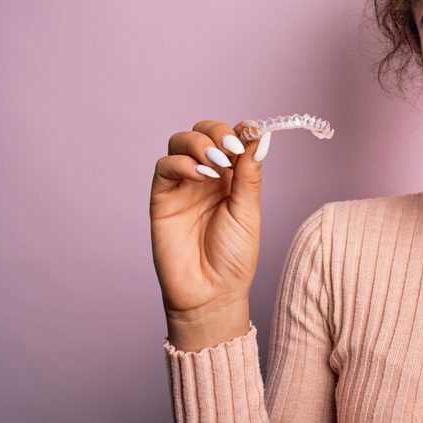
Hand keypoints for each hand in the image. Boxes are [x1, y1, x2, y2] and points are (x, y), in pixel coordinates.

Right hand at [149, 119, 270, 324]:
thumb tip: (260, 135)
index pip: (231, 137)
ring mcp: (182, 185)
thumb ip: (249, 174)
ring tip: (217, 162)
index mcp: (232, 177)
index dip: (239, 130)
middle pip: (203, 132)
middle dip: (216, 132)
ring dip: (199, 143)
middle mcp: (206, 176)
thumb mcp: (248, 211)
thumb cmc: (234, 257)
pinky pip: (165, 167)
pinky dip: (183, 163)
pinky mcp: (162, 198)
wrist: (211, 293)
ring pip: (180, 142)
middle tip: (231, 149)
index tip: (251, 131)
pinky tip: (201, 175)